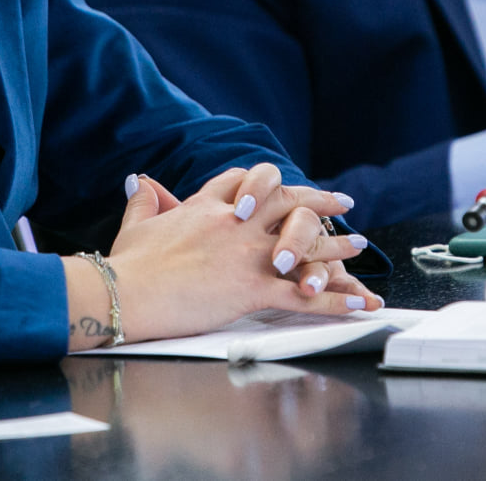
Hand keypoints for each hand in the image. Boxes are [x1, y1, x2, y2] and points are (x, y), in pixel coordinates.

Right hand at [65, 164, 382, 349]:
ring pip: (304, 245)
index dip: (265, 182)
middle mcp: (234, 224)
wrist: (125, 292)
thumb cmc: (127, 265)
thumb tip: (138, 181)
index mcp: (206, 207)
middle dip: (316, 201)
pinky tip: (354, 303)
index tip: (279, 184)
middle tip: (340, 202)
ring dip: (336, 246)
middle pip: (285, 201)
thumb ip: (144, 201)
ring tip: (360, 244)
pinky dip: (333, 300)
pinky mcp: (251, 288)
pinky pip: (301, 295)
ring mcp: (246, 254)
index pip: (243, 181)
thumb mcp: (135, 224)